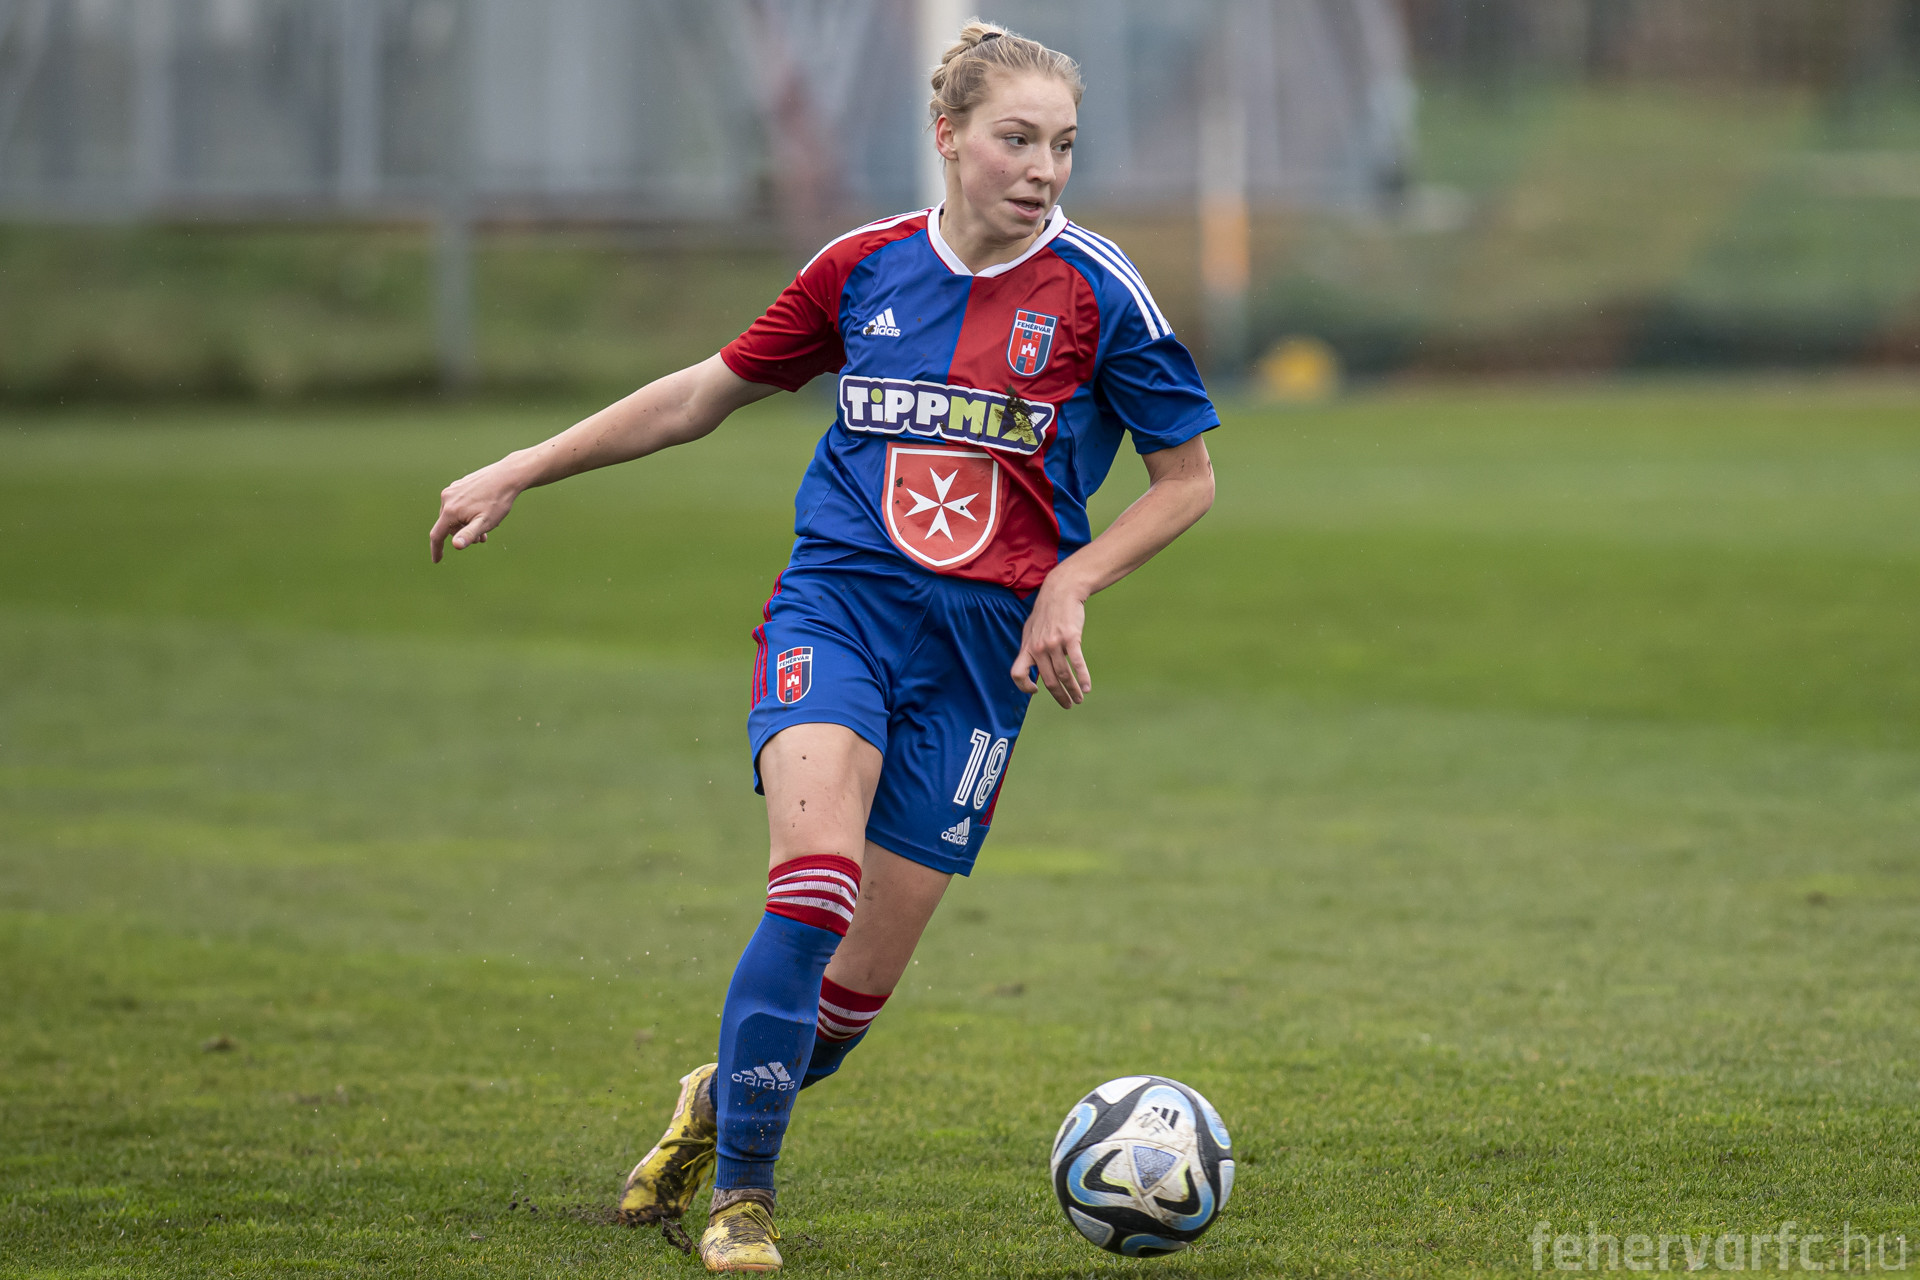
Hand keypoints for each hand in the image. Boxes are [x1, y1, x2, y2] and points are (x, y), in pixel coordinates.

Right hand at [429, 456, 526, 561]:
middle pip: (448, 525)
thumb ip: (469, 534)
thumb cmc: (497, 502)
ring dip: (466, 524)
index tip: (437, 561)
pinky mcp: (459, 484)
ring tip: (486, 526)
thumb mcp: (485, 522)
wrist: (507, 476)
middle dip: (462, 534)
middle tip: (482, 539)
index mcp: (450, 510)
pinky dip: (467, 513)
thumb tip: (455, 545)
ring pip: (454, 514)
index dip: (436, 549)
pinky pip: (459, 504)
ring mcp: (452, 489)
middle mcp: (447, 498)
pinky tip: (483, 511)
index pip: (437, 535)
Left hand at [1012, 571, 1091, 707]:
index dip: (1024, 686)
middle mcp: (1038, 647)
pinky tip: (1087, 687)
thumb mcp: (1031, 629)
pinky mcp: (1070, 638)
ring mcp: (1054, 643)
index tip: (1036, 691)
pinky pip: (1077, 663)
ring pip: (1063, 675)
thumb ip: (1030, 648)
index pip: (1017, 673)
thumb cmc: (1047, 611)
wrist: (1061, 591)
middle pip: (1047, 680)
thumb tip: (1033, 666)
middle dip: (1058, 696)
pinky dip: (1082, 678)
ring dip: (1072, 690)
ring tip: (1079, 698)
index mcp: (1027, 647)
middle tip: (1068, 704)